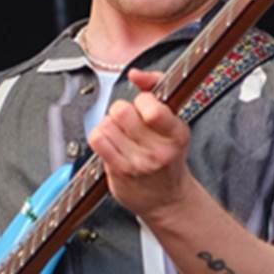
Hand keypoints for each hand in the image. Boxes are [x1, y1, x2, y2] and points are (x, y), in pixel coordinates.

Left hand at [87, 67, 193, 219]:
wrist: (167, 199)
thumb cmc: (169, 155)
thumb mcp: (173, 121)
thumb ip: (157, 87)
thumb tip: (135, 74)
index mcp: (176, 133)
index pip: (151, 108)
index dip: (142, 100)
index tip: (145, 107)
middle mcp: (159, 150)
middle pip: (122, 111)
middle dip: (121, 110)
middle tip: (129, 121)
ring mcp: (138, 163)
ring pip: (106, 124)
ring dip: (109, 125)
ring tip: (120, 134)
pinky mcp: (118, 172)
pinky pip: (97, 140)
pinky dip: (99, 136)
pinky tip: (110, 143)